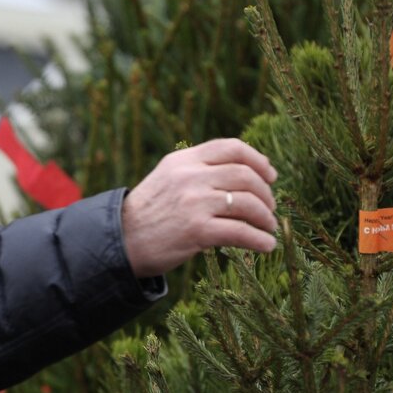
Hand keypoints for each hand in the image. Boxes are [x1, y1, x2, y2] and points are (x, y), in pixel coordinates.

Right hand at [122, 138, 278, 276]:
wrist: (122, 240)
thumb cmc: (149, 212)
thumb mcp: (168, 177)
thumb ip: (198, 169)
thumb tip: (243, 172)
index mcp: (184, 160)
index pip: (231, 147)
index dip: (258, 160)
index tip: (270, 175)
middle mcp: (190, 176)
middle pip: (245, 176)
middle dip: (265, 193)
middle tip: (270, 207)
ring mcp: (194, 203)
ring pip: (247, 203)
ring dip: (265, 217)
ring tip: (268, 227)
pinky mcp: (197, 230)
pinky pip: (240, 232)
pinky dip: (259, 240)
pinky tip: (265, 245)